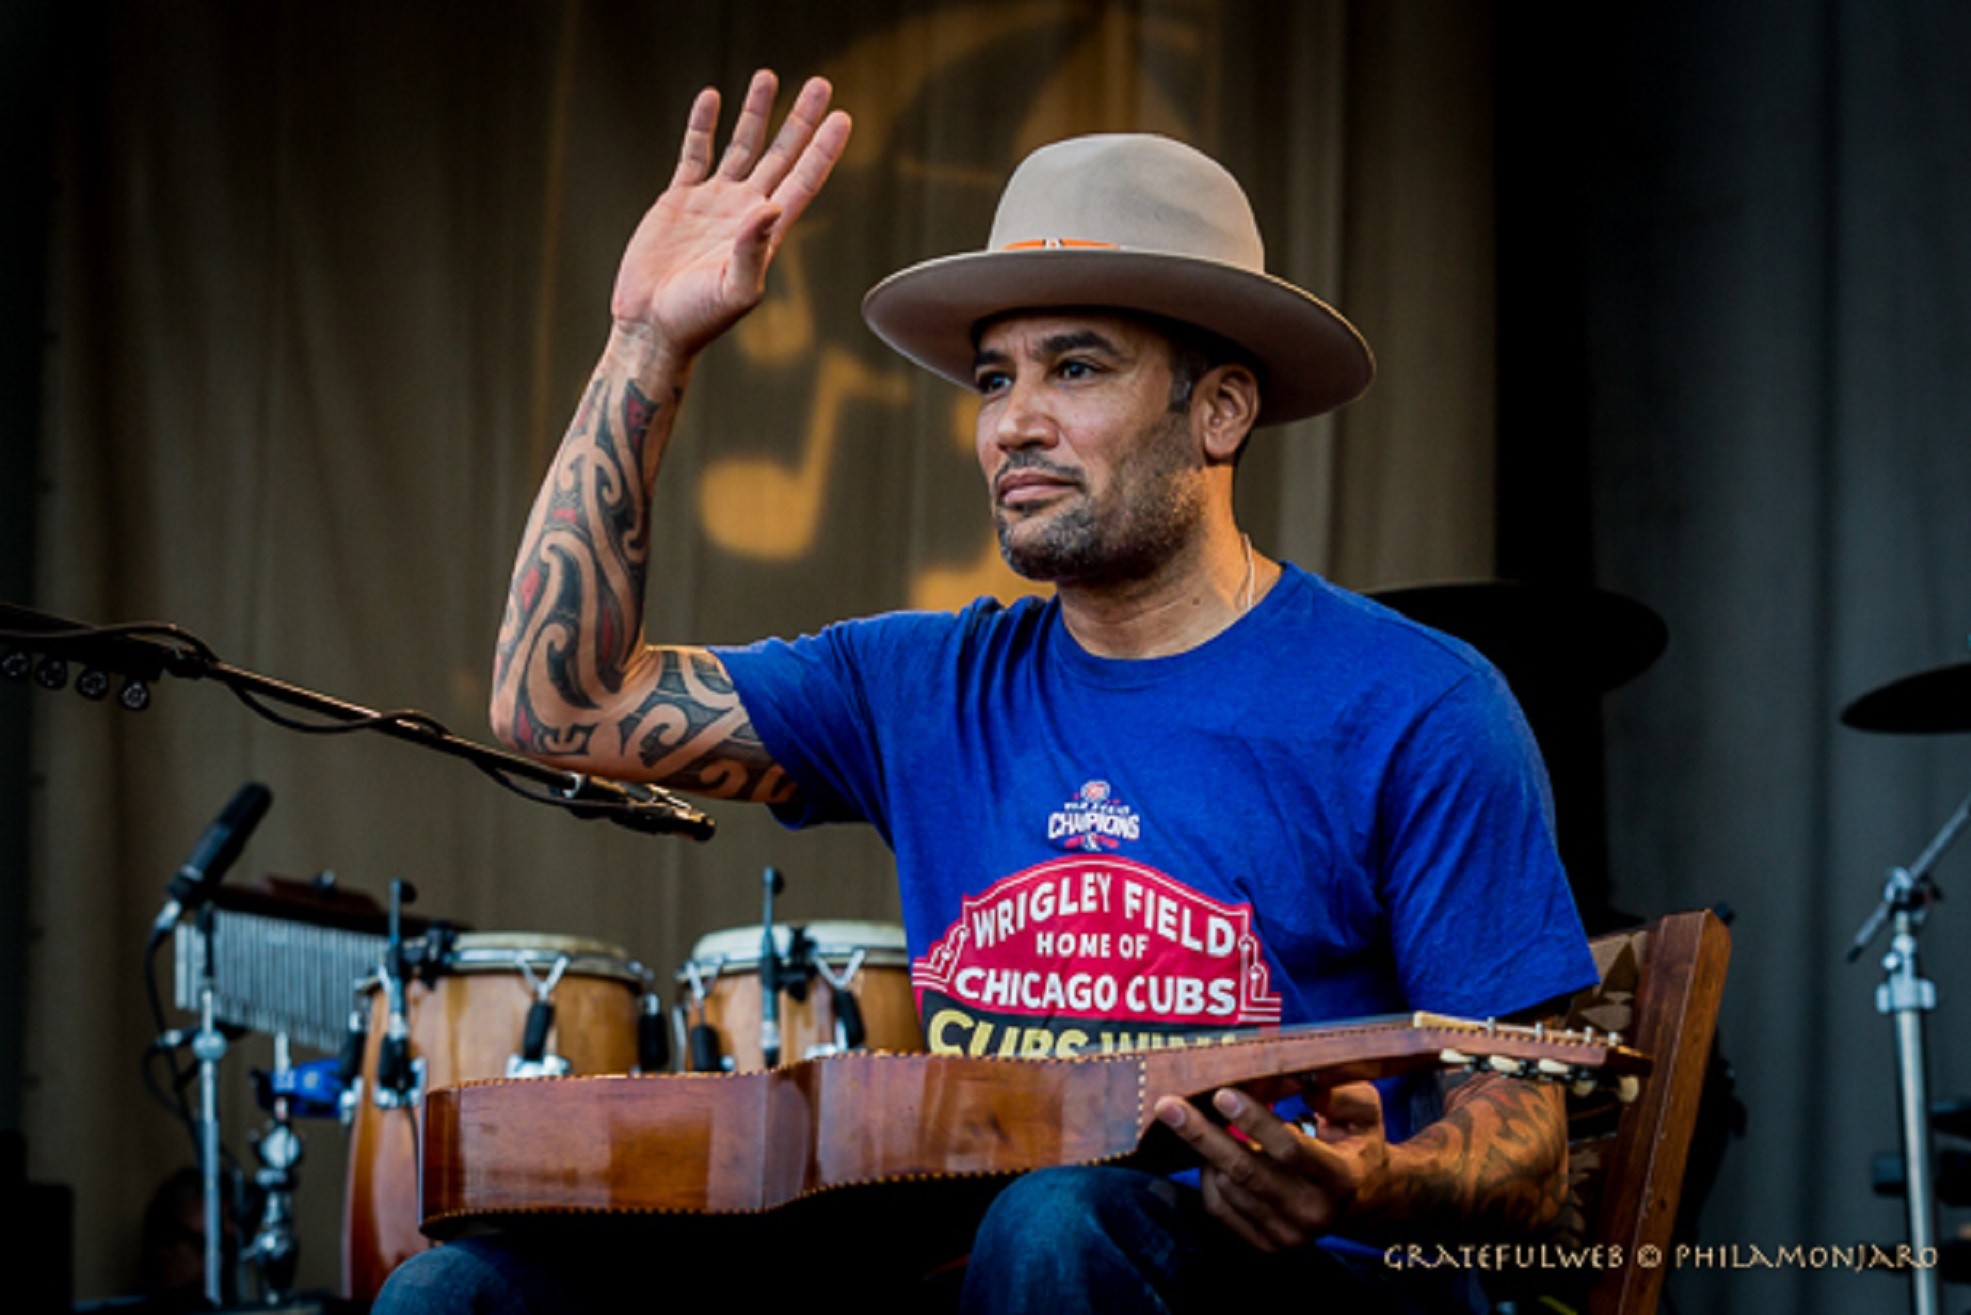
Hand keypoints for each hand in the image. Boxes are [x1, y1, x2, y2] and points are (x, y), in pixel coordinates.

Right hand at [611, 70, 850, 357]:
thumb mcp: (734, 289)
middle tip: (820, 83)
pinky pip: (694, 153)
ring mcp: (713, 203)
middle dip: (800, 119)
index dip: (824, 150)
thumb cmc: (698, 318)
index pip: (804, 181)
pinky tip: (712, 98)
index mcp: (767, 233)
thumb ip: (753, 250)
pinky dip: (703, 125)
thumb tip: (769, 206)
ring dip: (755, 113)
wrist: (652, 326)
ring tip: (767, 76)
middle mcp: (746, 211)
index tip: (843, 117)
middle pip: (781, 154)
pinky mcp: (679, 201)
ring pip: (741, 146)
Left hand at [1154, 1080, 1391, 1253]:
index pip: (1289, 1150)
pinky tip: (1210, 1155)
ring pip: (1227, 1189)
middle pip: (1246, 1171)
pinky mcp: (1268, 1247)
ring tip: (1193, 1121)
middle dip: (1202, 1135)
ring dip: (1205, 1152)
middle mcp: (1314, 1213)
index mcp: (1340, 1177)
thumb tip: (1291, 1079)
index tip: (1221, 1094)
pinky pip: (1220, 1210)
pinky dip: (1208, 1178)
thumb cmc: (1358, 1141)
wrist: (1368, 1199)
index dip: (1253, 1121)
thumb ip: (1335, 1092)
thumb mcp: (1364, 1110)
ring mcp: (1289, 1236)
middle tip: (1167, 1105)